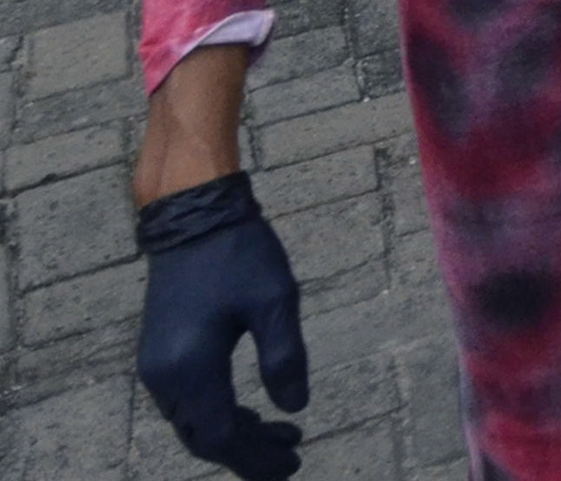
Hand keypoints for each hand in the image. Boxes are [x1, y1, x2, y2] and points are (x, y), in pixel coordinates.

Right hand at [136, 175, 305, 477]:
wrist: (192, 215)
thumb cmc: (239, 253)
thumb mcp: (275, 301)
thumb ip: (284, 358)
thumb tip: (294, 409)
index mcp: (191, 368)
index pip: (221, 438)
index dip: (255, 460)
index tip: (291, 467)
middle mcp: (164, 377)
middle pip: (204, 438)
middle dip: (247, 453)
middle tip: (292, 455)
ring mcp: (155, 366)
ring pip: (194, 422)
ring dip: (234, 434)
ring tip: (283, 433)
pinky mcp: (158, 353)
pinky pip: (187, 402)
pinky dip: (218, 413)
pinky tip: (250, 409)